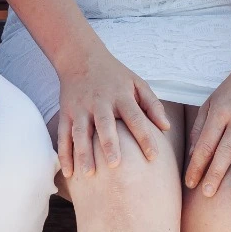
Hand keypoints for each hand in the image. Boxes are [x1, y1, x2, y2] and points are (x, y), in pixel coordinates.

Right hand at [55, 46, 170, 178]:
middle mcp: (100, 102)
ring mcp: (80, 108)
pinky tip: (69, 173)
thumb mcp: (137, 83)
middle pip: (104, 124)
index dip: (145, 136)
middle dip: (109, 144)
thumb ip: (152, 104)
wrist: (80, 57)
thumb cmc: (115, 75)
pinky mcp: (66, 113)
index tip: (154, 156)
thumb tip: (167, 127)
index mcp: (121, 95)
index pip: (135, 117)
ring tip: (88, 174)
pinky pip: (63, 135)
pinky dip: (65, 154)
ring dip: (83, 153)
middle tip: (115, 165)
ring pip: (80, 132)